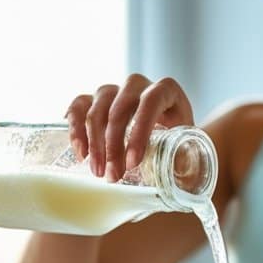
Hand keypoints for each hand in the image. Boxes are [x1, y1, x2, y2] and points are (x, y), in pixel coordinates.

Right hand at [64, 74, 194, 181]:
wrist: (165, 142)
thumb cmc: (178, 147)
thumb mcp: (186, 152)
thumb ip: (184, 160)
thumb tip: (177, 170)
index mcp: (166, 91)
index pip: (151, 101)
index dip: (140, 130)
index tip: (133, 163)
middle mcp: (138, 86)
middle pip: (120, 108)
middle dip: (113, 145)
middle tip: (112, 176)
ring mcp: (114, 91)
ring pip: (97, 108)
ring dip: (94, 143)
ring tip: (98, 172)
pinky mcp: (94, 100)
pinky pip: (78, 106)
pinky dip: (75, 129)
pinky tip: (81, 153)